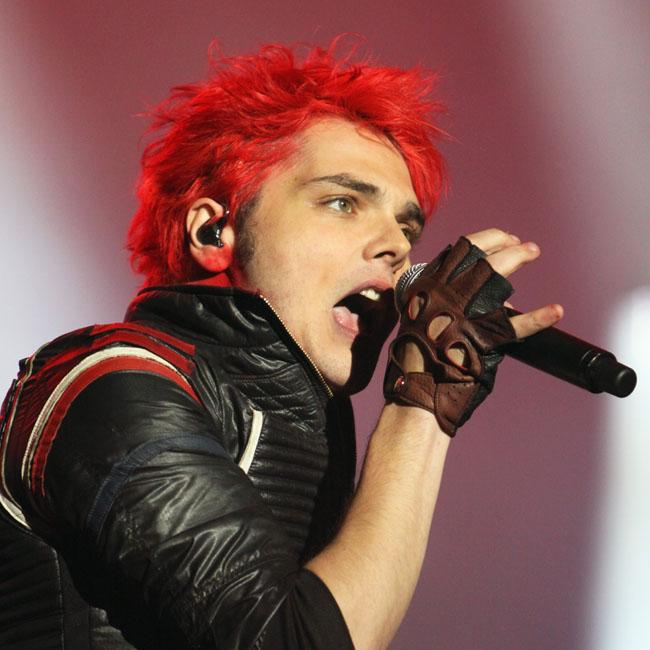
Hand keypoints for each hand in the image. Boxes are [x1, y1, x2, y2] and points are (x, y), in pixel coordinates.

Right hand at [383, 229, 561, 435]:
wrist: (415, 382)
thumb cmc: (416, 350)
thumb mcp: (420, 311)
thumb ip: (442, 293)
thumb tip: (474, 287)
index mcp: (430, 284)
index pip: (462, 248)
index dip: (487, 239)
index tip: (503, 238)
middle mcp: (446, 292)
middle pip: (483, 255)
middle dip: (508, 244)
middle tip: (525, 246)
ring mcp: (465, 312)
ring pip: (497, 276)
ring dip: (519, 257)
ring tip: (532, 252)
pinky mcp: (482, 337)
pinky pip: (517, 325)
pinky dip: (539, 318)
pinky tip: (555, 310)